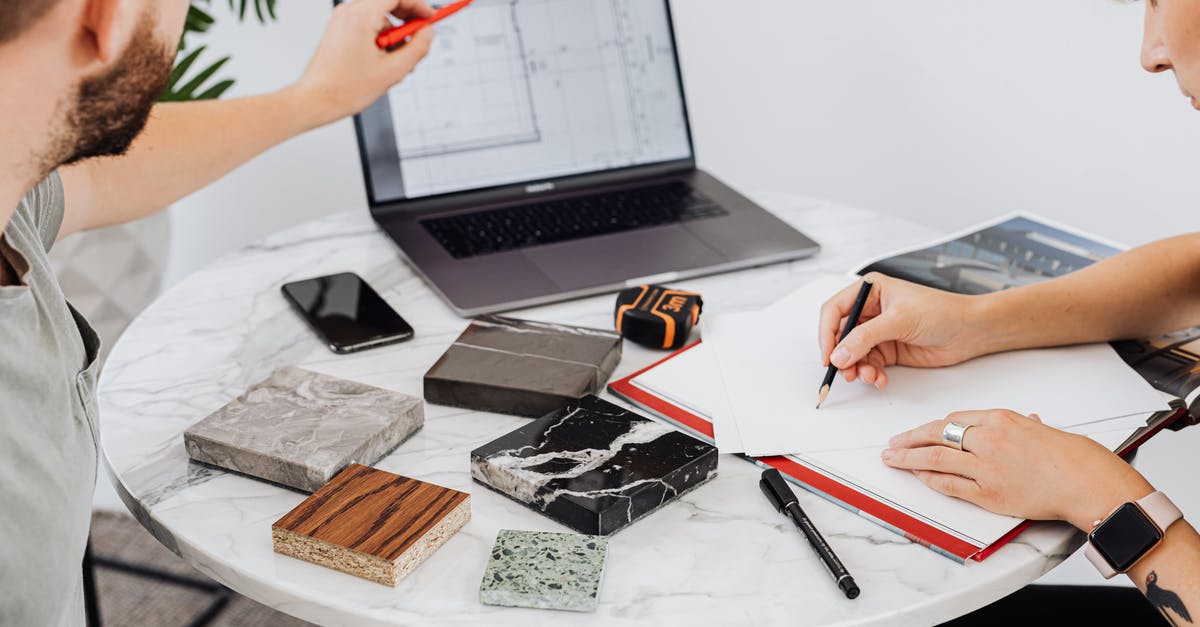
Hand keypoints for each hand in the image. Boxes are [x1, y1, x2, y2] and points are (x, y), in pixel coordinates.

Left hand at [292, 0, 435, 127]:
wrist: (317, 100)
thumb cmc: (344, 88)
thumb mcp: (393, 70)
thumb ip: (417, 48)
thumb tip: (428, 33)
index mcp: (360, 17)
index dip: (418, 5)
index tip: (430, 17)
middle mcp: (348, 13)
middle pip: (388, 2)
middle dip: (407, 20)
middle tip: (419, 38)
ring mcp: (342, 21)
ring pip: (379, 17)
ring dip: (394, 34)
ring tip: (398, 60)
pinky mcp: (339, 30)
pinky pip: (368, 25)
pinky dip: (381, 38)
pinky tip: (384, 61)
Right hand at [818, 273, 983, 388]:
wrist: (970, 331)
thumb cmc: (942, 311)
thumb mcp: (899, 320)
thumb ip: (865, 337)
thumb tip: (839, 354)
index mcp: (869, 290)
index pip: (834, 311)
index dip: (827, 333)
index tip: (828, 355)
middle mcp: (871, 311)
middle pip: (841, 335)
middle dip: (841, 355)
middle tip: (844, 372)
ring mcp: (879, 332)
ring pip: (853, 354)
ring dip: (857, 368)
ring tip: (867, 376)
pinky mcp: (888, 351)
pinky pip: (869, 365)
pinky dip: (871, 374)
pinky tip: (880, 378)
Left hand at [882, 410, 1154, 529]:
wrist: (1086, 481)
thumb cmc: (1070, 456)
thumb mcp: (1038, 429)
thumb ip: (1018, 426)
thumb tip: (1012, 424)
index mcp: (1000, 419)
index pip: (953, 419)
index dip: (931, 427)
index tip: (919, 432)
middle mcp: (988, 439)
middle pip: (937, 435)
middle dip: (909, 439)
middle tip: (892, 443)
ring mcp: (986, 467)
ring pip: (936, 460)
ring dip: (909, 459)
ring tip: (892, 459)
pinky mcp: (988, 493)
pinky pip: (950, 485)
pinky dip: (931, 480)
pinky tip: (919, 477)